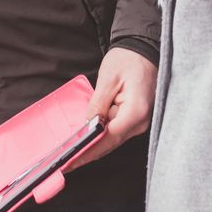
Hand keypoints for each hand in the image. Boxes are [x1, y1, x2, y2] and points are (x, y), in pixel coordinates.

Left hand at [71, 45, 154, 168]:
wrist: (145, 48)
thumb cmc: (128, 59)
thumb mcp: (108, 79)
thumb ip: (98, 104)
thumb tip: (87, 126)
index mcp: (136, 111)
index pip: (108, 138)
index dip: (88, 150)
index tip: (71, 160)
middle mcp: (141, 122)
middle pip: (111, 143)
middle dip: (88, 153)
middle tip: (66, 163)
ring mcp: (140, 121)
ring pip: (113, 140)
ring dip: (93, 146)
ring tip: (71, 154)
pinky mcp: (136, 118)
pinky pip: (116, 131)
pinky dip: (101, 136)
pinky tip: (86, 139)